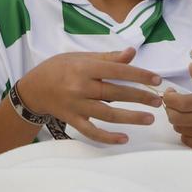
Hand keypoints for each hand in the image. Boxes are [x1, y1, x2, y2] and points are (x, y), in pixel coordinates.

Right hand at [17, 47, 163, 144]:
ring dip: (131, 117)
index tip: (156, 80)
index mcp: (84, 68)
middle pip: (115, 93)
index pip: (116, 71)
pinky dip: (107, 137)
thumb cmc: (58, 69)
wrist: (33, 88)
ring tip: (149, 118)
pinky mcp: (72, 120)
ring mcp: (76, 105)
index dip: (138, 75)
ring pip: (107, 114)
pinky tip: (124, 138)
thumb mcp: (80, 57)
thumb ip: (107, 58)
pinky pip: (91, 132)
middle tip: (158, 100)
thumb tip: (131, 53)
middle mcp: (80, 87)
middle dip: (140, 97)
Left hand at [164, 62, 191, 151]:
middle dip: (170, 108)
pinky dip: (185, 131)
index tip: (170, 93)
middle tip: (174, 103)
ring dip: (177, 120)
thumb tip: (191, 65)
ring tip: (186, 113)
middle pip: (176, 117)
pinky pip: (186, 140)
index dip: (169, 97)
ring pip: (179, 128)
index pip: (181, 103)